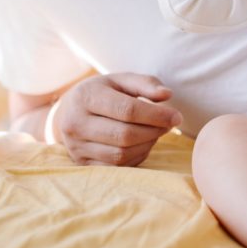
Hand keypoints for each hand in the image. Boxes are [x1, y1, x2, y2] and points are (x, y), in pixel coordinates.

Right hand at [54, 73, 182, 165]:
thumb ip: (146, 84)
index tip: (177, 116)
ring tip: (156, 132)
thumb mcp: (122, 80)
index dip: (156, 115)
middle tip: (169, 125)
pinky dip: (136, 157)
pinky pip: (116, 167)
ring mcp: (76, 147)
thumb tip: (167, 95)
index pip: (127, 110)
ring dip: (147, 145)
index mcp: (85, 97)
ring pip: (121, 154)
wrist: (69, 112)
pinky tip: (142, 144)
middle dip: (154, 131)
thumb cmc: (103, 93)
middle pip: (125, 135)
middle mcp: (75, 123)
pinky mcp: (82, 164)